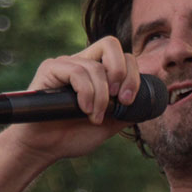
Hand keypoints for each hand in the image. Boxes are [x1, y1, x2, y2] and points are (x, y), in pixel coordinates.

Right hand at [3, 35, 144, 162]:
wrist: (44, 148)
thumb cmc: (71, 136)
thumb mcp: (108, 124)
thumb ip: (125, 112)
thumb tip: (147, 104)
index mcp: (97, 73)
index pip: (123, 56)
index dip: (133, 75)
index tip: (128, 101)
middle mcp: (82, 63)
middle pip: (111, 44)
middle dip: (123, 73)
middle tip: (120, 99)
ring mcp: (66, 64)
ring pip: (95, 66)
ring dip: (101, 96)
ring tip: (94, 116)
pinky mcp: (50, 69)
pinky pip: (76, 71)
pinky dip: (86, 92)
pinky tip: (83, 109)